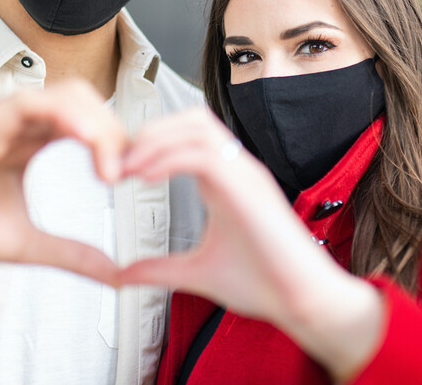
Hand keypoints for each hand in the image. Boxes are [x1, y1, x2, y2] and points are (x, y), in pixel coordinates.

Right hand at [0, 80, 125, 299]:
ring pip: (68, 95)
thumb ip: (72, 253)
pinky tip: (89, 149)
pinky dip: (70, 118)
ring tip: (113, 167)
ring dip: (100, 126)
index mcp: (29, 141)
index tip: (134, 179)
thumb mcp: (25, 244)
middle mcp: (17, 122)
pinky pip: (34, 102)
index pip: (88, 123)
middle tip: (130, 173)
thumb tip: (116, 274)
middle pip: (87, 103)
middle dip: (117, 133)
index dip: (118, 143)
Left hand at [116, 108, 385, 380]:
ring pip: (197, 126)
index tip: (118, 169)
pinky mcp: (250, 188)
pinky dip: (170, 158)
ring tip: (127, 166)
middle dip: (150, 131)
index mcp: (226, 182)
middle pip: (191, 119)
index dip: (150, 142)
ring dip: (156, 140)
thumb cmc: (265, 284)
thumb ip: (159, 269)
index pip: (188, 135)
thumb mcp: (195, 274)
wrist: (303, 302)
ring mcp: (245, 175)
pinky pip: (204, 154)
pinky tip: (145, 177)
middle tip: (118, 161)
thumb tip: (122, 274)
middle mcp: (237, 169)